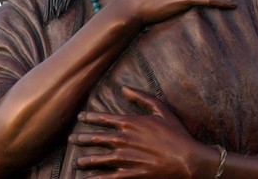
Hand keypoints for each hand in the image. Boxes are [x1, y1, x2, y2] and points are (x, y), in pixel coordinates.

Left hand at [68, 86, 205, 177]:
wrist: (186, 158)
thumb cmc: (175, 133)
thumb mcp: (160, 109)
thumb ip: (141, 97)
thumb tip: (124, 88)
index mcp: (129, 123)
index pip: (102, 119)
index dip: (89, 117)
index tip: (80, 117)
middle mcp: (122, 140)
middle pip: (95, 138)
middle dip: (81, 138)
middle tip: (71, 139)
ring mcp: (124, 158)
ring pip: (97, 159)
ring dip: (85, 160)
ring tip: (76, 162)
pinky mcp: (128, 175)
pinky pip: (106, 178)